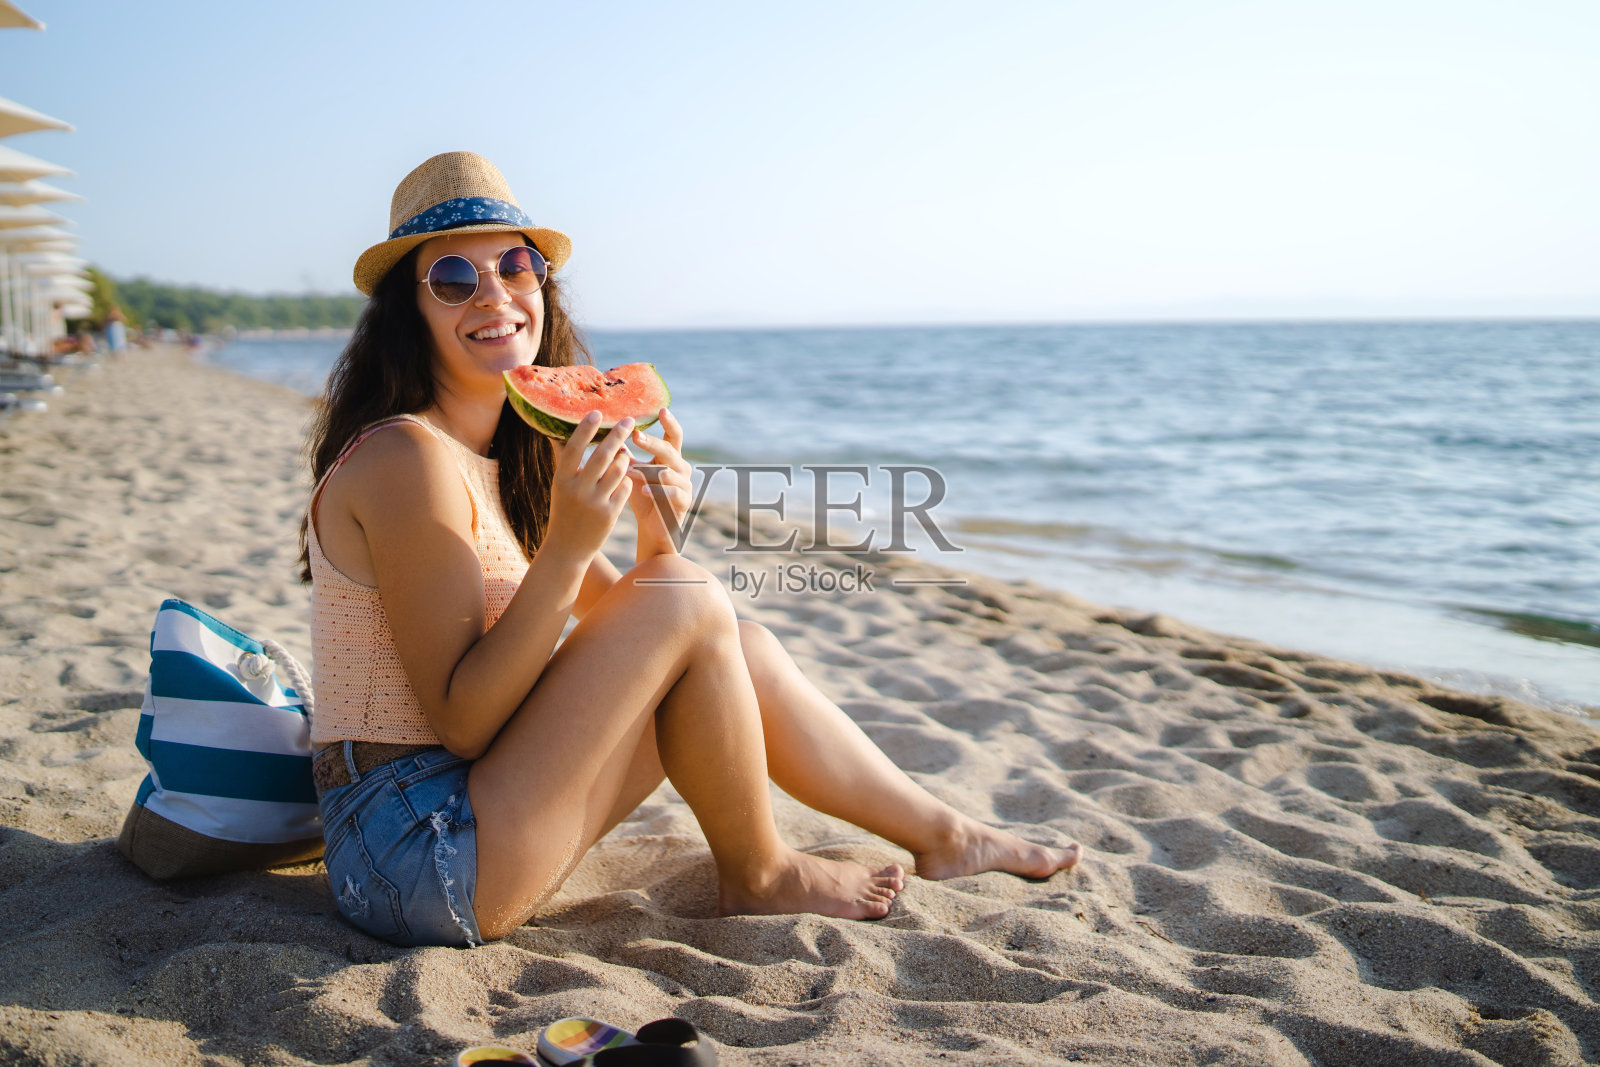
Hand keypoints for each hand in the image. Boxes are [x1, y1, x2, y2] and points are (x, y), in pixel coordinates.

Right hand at [542, 412, 634, 565]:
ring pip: (618, 470)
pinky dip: (627, 480)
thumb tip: (556, 432)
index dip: (586, 429)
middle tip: (628, 420)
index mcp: (562, 480)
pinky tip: (624, 479)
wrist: (567, 548)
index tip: (597, 412)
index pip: (574, 449)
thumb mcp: (560, 486)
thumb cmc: (564, 510)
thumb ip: (564, 461)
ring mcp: (595, 503)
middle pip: (602, 455)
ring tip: (624, 453)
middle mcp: (578, 490)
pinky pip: (625, 487)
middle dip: (617, 435)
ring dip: (624, 458)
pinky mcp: (610, 515)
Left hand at [626, 408, 691, 559]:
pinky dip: (657, 491)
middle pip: (670, 450)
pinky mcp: (683, 502)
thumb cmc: (642, 496)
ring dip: (649, 469)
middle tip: (636, 436)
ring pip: (670, 471)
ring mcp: (685, 484)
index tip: (661, 410)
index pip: (674, 435)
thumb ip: (624, 456)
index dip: (670, 422)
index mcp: (670, 457)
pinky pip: (672, 494)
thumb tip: (605, 434)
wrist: (653, 526)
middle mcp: (681, 467)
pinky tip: (642, 491)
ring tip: (631, 469)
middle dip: (652, 443)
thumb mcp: (632, 473)